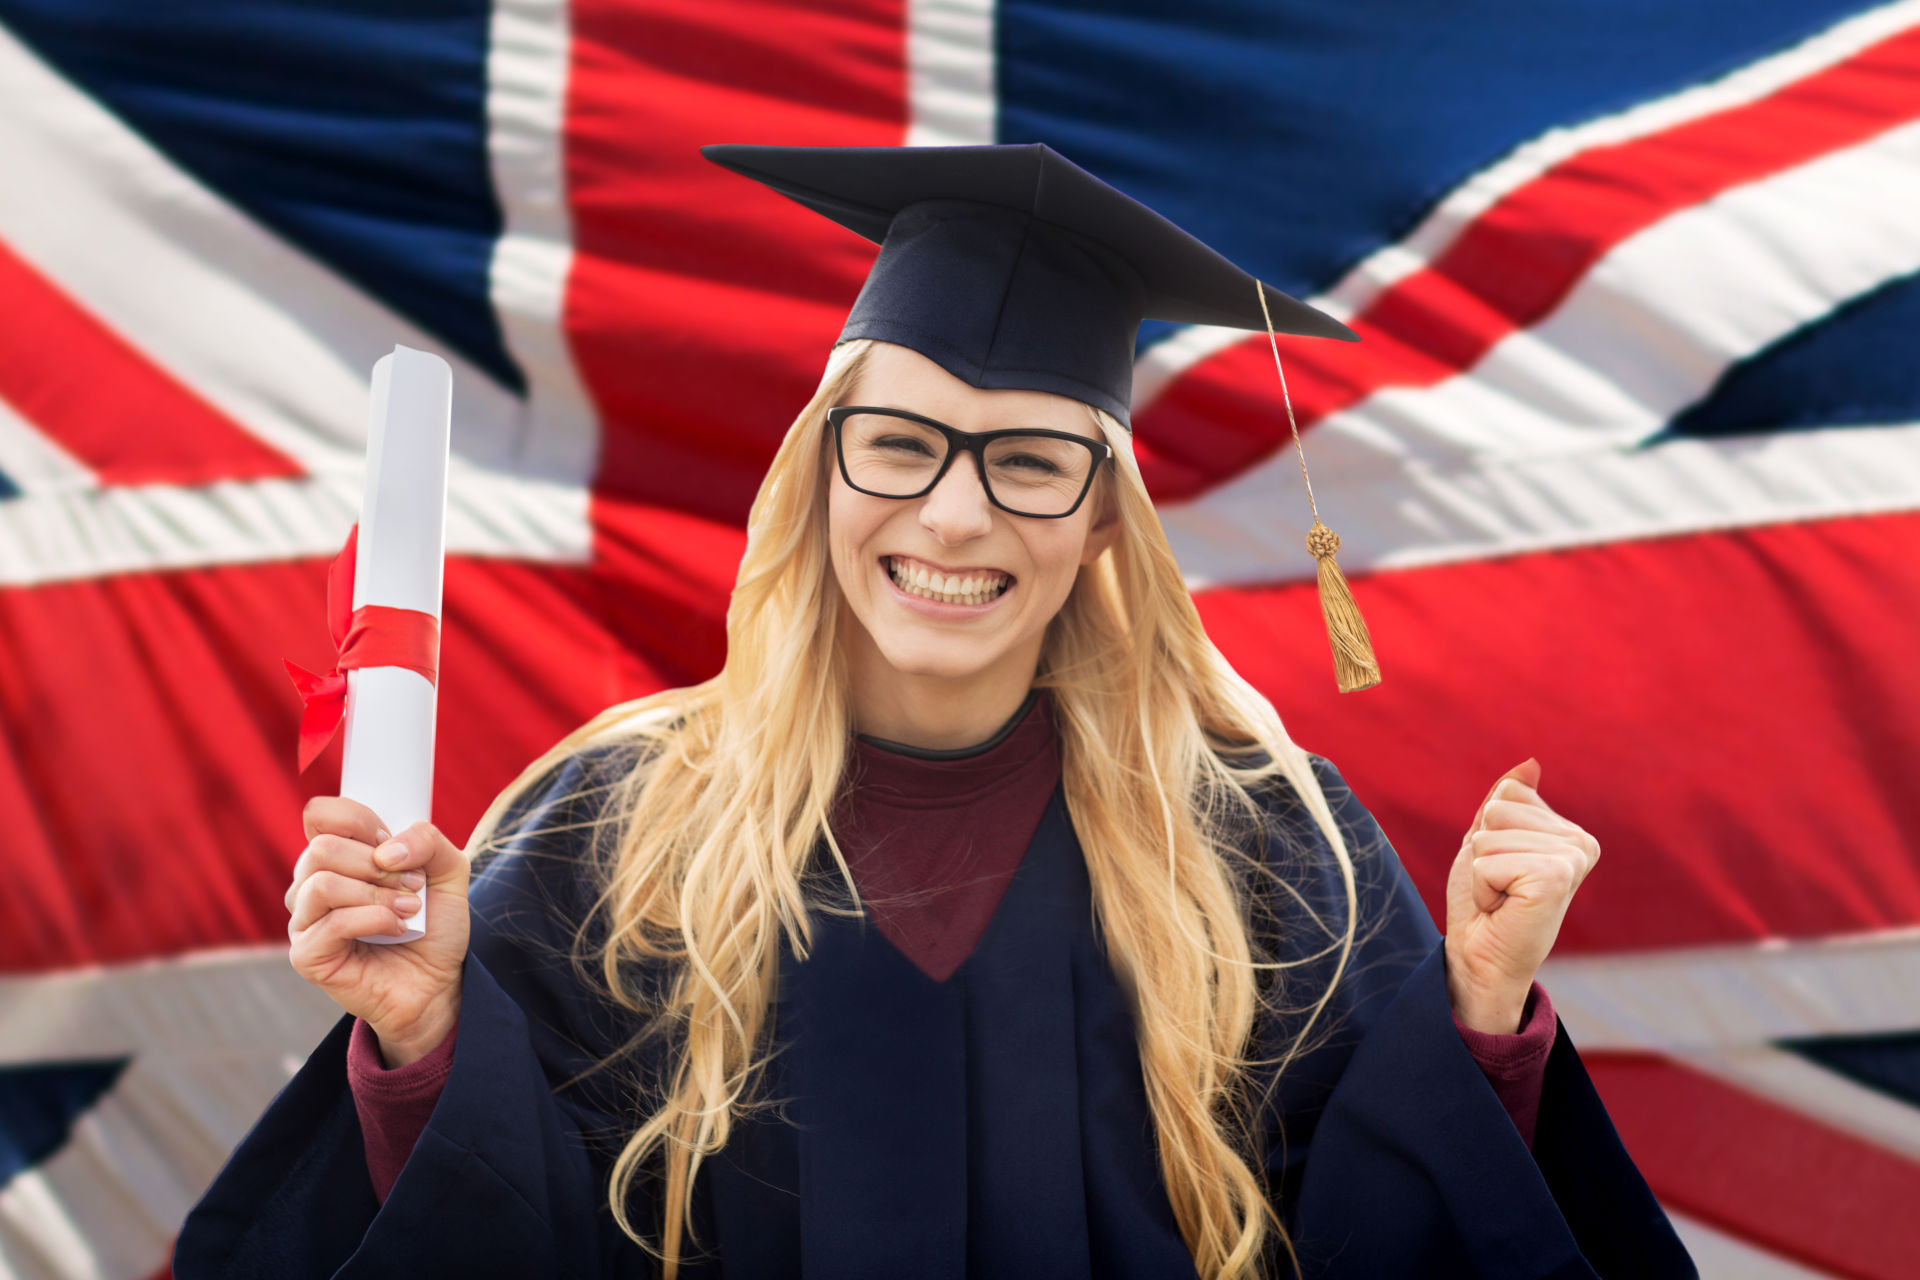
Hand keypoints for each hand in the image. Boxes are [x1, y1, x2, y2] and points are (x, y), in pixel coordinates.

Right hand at [286, 797, 471, 1064]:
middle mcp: (312, 884)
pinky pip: (330, 924)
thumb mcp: (449, 871)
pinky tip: (397, 930)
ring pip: (322, 883)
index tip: (389, 838)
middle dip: (376, 863)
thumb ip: (429, 840)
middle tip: (411, 885)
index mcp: (338, 857)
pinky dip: (374, 920)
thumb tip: (386, 850)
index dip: (357, 818)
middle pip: (322, 847)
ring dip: (376, 893)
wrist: (439, 983)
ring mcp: (305, 921)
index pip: (320, 815)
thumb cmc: (436, 925)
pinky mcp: (307, 955)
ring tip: (409, 909)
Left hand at [1443, 758, 1599, 1033]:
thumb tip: (1530, 763)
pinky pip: (1488, 861)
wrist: (1481, 957)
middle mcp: (1580, 843)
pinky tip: (1503, 908)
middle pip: (1498, 809)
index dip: (1488, 833)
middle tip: (1500, 889)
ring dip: (1483, 871)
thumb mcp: (1490, 843)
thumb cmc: (1484, 905)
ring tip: (1502, 900)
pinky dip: (1483, 887)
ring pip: (1489, 833)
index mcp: (1569, 833)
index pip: (1509, 793)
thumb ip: (1508, 804)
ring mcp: (1572, 859)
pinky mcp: (1556, 877)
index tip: (1503, 871)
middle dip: (1484, 852)